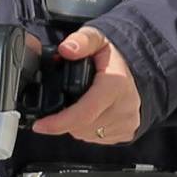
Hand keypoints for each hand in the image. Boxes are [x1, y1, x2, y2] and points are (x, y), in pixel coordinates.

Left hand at [30, 23, 142, 144]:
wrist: (136, 69)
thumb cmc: (111, 57)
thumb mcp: (96, 39)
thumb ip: (81, 41)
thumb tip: (66, 49)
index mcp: (115, 83)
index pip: (84, 112)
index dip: (59, 122)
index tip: (40, 125)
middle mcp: (125, 106)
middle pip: (82, 126)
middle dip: (64, 118)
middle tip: (64, 99)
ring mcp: (127, 122)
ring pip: (87, 134)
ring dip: (75, 124)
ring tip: (78, 103)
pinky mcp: (127, 132)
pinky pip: (97, 138)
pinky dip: (87, 129)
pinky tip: (90, 113)